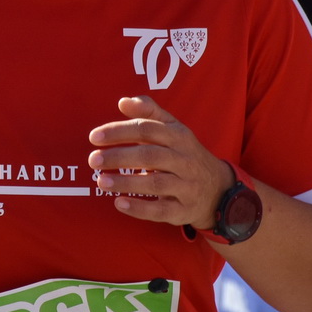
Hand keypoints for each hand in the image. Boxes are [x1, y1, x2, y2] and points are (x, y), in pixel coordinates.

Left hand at [88, 95, 234, 232]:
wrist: (218, 189)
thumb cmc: (185, 155)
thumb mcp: (174, 130)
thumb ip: (149, 113)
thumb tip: (123, 102)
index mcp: (179, 136)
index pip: (147, 129)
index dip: (120, 132)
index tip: (95, 137)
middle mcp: (185, 160)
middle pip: (150, 156)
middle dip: (119, 157)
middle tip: (93, 160)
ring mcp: (187, 186)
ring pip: (156, 183)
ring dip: (126, 182)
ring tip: (101, 181)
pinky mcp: (184, 210)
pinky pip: (162, 210)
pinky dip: (140, 208)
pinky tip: (119, 203)